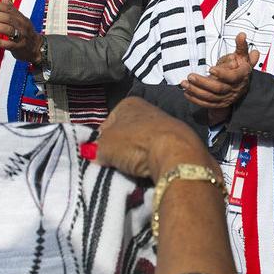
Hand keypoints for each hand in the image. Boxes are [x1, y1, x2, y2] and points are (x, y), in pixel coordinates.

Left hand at [0, 0, 42, 63]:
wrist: (37, 48)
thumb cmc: (25, 32)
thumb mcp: (20, 19)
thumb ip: (11, 9)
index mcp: (20, 17)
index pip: (8, 8)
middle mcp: (22, 25)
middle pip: (8, 17)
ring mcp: (21, 36)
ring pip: (9, 29)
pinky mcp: (19, 47)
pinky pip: (9, 44)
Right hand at [97, 97, 212, 180]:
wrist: (175, 152)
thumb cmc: (135, 142)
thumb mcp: (105, 146)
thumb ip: (96, 149)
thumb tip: (95, 153)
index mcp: (129, 103)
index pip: (107, 124)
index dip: (101, 141)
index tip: (101, 155)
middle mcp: (148, 109)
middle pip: (126, 134)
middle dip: (120, 150)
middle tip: (115, 164)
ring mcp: (165, 124)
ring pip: (142, 144)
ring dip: (136, 157)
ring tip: (132, 169)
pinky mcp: (178, 141)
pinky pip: (157, 153)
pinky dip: (152, 162)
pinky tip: (149, 170)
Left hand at [181, 33, 259, 110]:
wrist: (241, 84)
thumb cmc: (239, 66)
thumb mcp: (242, 56)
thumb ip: (241, 46)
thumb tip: (242, 34)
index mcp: (241, 76)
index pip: (232, 77)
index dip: (222, 74)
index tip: (210, 69)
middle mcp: (234, 89)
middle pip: (218, 88)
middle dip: (203, 82)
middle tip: (190, 76)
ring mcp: (227, 98)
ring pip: (210, 97)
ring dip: (196, 91)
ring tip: (184, 83)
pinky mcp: (220, 104)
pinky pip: (207, 104)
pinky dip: (196, 100)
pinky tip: (186, 93)